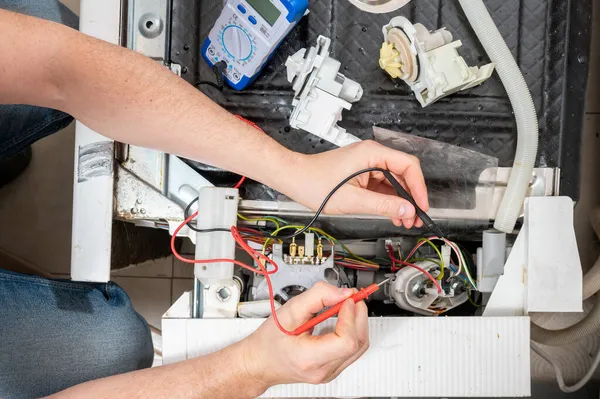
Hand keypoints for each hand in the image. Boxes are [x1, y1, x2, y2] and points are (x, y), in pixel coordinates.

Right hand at [240, 282, 368, 387]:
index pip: (346, 341)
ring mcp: (330, 372)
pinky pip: (353, 350)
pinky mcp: (333, 369)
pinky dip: (352, 331)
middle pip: (358, 343)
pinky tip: (341, 319)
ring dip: (357, 322)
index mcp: (309, 358)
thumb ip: (318, 296)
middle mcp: (323, 370)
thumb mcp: (289, 311)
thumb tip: (343, 293)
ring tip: (345, 306)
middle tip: (350, 297)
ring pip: (360, 347)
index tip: (345, 300)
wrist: (260, 362)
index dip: (350, 316)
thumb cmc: (270, 340)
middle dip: (358, 314)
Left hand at [288, 140, 428, 227]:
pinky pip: (382, 185)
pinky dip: (388, 200)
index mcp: (371, 154)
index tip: (422, 205)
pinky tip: (392, 213)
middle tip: (414, 218)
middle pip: (403, 174)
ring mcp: (367, 164)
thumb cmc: (315, 183)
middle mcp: (371, 155)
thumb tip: (407, 210)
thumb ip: (383, 206)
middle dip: (410, 198)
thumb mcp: (353, 200)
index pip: (408, 165)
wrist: (295, 179)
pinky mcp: (362, 173)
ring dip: (400, 201)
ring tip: (404, 220)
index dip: (419, 187)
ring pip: (393, 182)